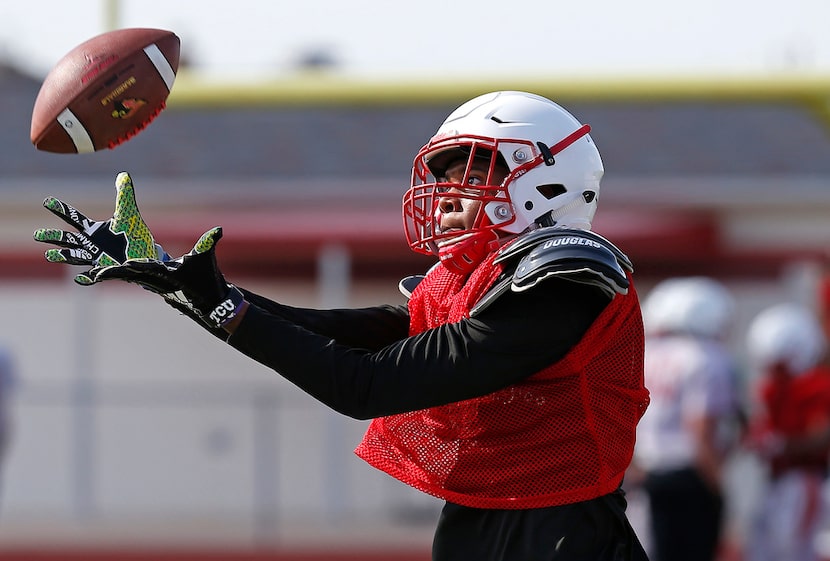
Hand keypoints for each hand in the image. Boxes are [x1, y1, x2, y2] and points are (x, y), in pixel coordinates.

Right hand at [33, 171, 165, 284]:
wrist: (147, 257)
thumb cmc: (135, 237)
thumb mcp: (129, 214)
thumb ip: (125, 195)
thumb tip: (124, 175)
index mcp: (94, 231)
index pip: (74, 218)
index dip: (61, 209)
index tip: (47, 201)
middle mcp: (92, 244)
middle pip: (68, 240)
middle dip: (54, 237)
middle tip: (38, 234)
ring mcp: (98, 259)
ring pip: (76, 257)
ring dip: (64, 256)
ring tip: (50, 255)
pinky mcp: (106, 271)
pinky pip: (94, 276)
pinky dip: (86, 277)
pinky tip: (79, 278)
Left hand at [88, 227, 245, 328]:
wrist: (208, 301)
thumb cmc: (207, 280)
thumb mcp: (206, 259)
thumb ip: (209, 243)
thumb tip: (219, 230)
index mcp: (167, 274)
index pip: (150, 269)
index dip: (136, 267)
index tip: (124, 264)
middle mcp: (155, 280)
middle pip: (130, 276)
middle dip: (113, 274)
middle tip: (93, 273)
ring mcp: (151, 283)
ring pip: (126, 277)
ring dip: (109, 275)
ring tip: (90, 274)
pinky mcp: (150, 283)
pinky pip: (128, 278)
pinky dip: (114, 275)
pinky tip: (98, 274)